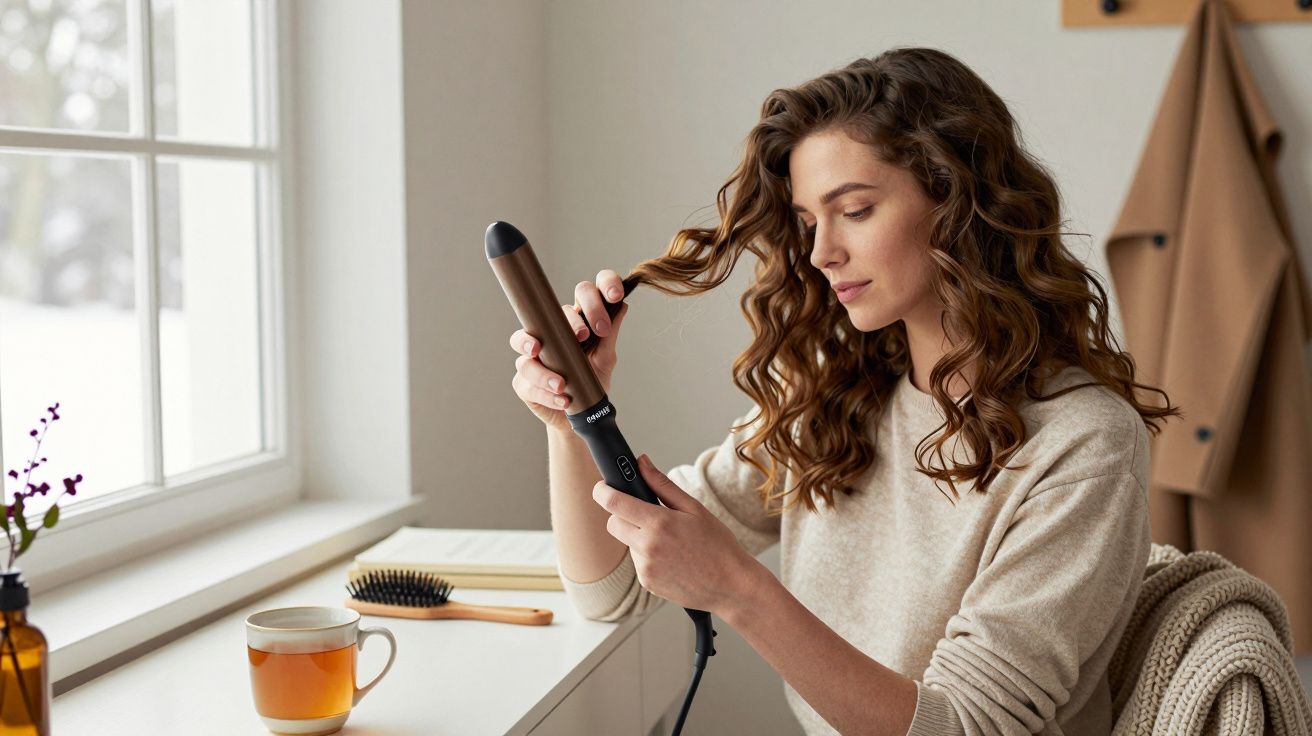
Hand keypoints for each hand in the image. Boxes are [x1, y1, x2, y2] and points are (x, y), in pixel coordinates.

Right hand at [509, 269, 628, 433]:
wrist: (581, 416)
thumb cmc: (590, 382)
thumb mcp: (605, 359)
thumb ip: (609, 335)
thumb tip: (621, 307)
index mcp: (576, 321)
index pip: (585, 292)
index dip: (600, 285)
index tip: (614, 295)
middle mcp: (551, 332)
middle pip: (554, 311)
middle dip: (571, 320)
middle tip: (583, 337)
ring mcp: (533, 355)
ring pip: (527, 345)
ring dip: (546, 364)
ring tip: (562, 382)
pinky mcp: (523, 381)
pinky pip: (526, 380)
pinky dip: (545, 391)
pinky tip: (562, 398)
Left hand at [592, 453, 762, 615]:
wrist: (731, 586)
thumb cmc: (718, 546)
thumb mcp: (694, 508)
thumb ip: (662, 484)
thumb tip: (641, 462)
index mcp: (659, 523)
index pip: (614, 503)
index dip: (602, 491)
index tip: (603, 487)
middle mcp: (647, 547)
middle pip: (613, 523)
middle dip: (622, 515)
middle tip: (644, 514)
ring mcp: (645, 568)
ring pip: (627, 543)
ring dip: (638, 537)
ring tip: (670, 542)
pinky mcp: (647, 583)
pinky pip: (637, 562)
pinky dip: (648, 556)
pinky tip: (672, 558)